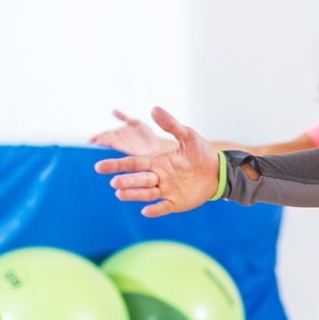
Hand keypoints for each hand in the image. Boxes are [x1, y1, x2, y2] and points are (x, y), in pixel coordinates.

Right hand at [94, 107, 219, 217]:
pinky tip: (146, 211)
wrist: (218, 170)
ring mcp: (167, 190)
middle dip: (126, 181)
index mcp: (157, 162)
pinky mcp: (177, 202)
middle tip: (114, 183)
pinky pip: (164, 207)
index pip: (133, 163)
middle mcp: (158, 177)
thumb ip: (171, 125)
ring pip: (147, 193)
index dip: (117, 165)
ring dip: (134, 194)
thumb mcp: (188, 136)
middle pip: (138, 179)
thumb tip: (154, 108)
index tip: (99, 167)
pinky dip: (155, 209)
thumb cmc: (201, 152)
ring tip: (120, 194)